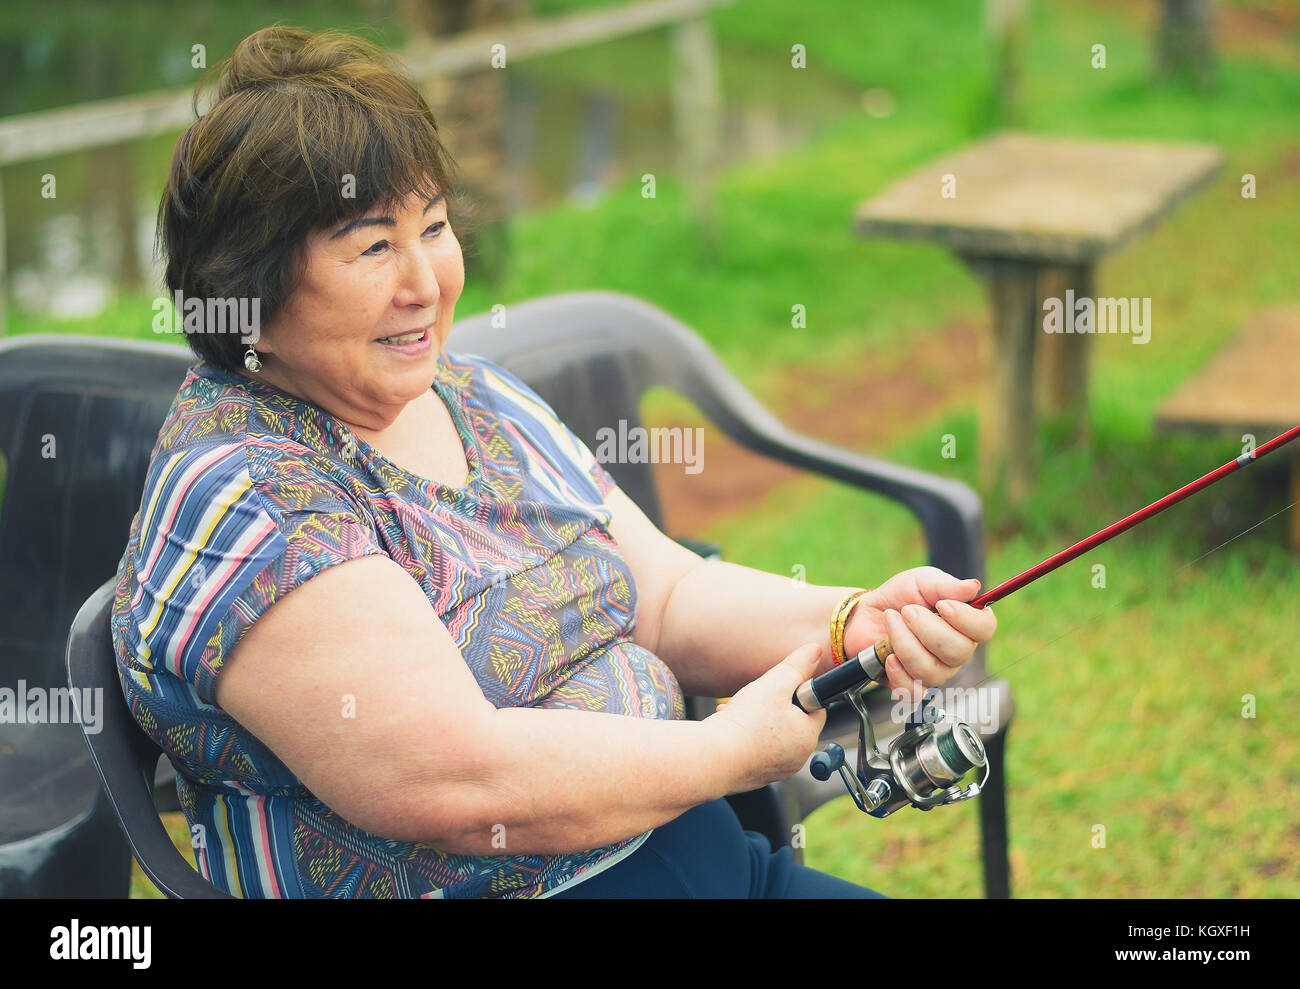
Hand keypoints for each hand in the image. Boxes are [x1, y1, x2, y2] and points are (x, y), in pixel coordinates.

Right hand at [707, 642, 827, 790]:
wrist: (712, 758)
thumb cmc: (744, 724)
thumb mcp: (775, 684)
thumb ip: (797, 666)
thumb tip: (815, 650)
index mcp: (807, 738)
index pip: (815, 707)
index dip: (798, 692)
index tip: (781, 686)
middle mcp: (796, 759)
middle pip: (792, 721)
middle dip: (774, 705)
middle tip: (758, 698)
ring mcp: (775, 770)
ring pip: (772, 735)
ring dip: (757, 719)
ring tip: (739, 711)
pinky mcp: (755, 775)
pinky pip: (756, 749)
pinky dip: (745, 736)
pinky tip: (729, 726)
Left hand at [842, 567, 995, 701]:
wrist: (866, 615)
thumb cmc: (900, 597)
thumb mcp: (921, 582)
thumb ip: (946, 586)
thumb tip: (974, 587)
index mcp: (965, 623)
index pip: (985, 629)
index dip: (966, 619)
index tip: (942, 605)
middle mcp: (957, 651)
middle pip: (958, 651)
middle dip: (926, 627)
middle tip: (907, 610)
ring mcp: (937, 671)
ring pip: (931, 669)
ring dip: (904, 642)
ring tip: (891, 621)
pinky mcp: (913, 685)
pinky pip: (914, 691)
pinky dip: (898, 672)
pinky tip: (889, 656)